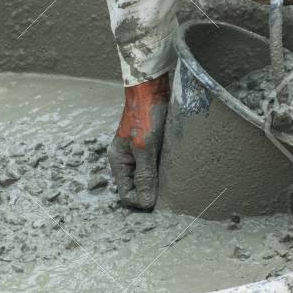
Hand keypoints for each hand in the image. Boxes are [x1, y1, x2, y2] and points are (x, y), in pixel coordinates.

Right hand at [107, 74, 169, 210]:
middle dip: (150, 193)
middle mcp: (126, 160)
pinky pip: (155, 167)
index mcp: (118, 162)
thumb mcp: (145, 148)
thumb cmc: (146, 116)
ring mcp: (138, 154)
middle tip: (169, 194)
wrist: (152, 88)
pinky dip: (163, 171)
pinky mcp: (150, 147)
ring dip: (158, 182)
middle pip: (136, 189)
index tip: (159, 202)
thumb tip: (146, 203)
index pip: (126, 195)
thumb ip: (145, 176)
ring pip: (147, 179)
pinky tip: (174, 171)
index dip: (141, 201)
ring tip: (173, 182)